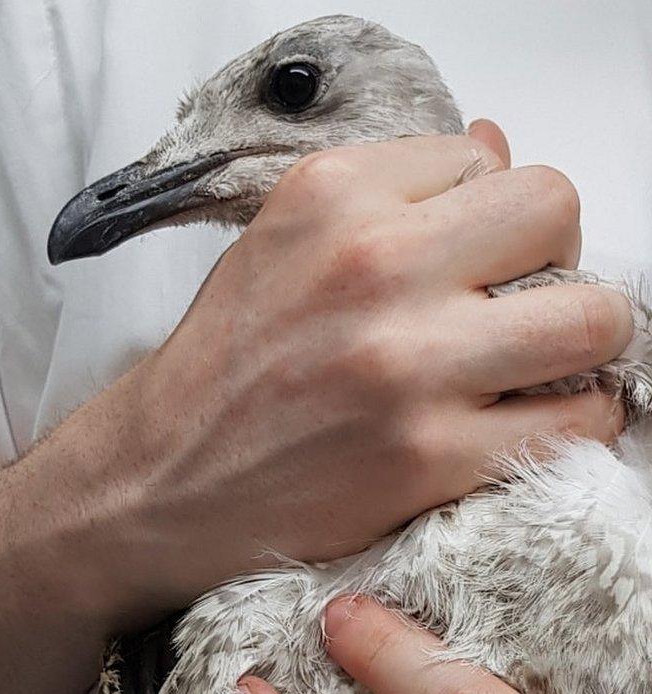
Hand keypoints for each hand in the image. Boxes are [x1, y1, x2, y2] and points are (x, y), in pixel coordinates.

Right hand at [110, 121, 627, 610]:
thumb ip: (387, 195)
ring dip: (578, 345)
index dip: (482, 219)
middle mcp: (371, 268)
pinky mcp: (427, 458)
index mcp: (333, 199)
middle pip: (555, 212)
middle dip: (550, 261)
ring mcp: (405, 367)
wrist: (157, 486)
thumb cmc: (218, 373)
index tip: (459, 267)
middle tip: (515, 307)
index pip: (486, 161)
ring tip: (533, 370)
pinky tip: (522, 427)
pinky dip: (569, 426)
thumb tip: (493, 150)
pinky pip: (574, 423)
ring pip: (592, 320)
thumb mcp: (279, 246)